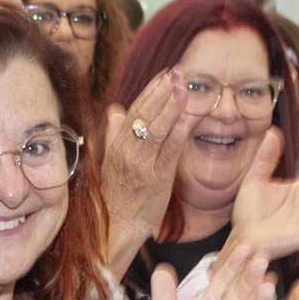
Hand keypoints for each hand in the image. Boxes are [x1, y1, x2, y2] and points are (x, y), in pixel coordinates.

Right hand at [99, 68, 197, 266]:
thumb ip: (114, 134)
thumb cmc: (117, 197)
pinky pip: (168, 150)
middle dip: (162, 91)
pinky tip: (188, 116)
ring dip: (172, 105)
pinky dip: (178, 131)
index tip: (164, 74)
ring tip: (184, 86)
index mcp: (116, 145)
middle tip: (176, 72)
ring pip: (157, 128)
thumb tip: (115, 110)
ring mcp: (141, 164)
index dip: (150, 91)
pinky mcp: (156, 177)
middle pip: (145, 114)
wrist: (116, 227)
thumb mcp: (110, 162)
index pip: (134, 111)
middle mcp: (127, 151)